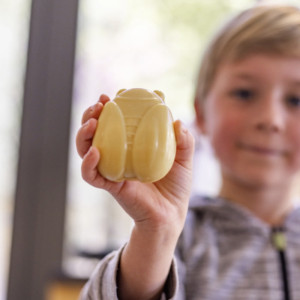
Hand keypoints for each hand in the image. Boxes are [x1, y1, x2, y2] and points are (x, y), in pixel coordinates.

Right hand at [76, 94, 194, 233]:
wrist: (171, 213)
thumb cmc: (176, 186)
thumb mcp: (184, 159)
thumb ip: (185, 141)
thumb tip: (178, 122)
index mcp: (131, 146)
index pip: (114, 124)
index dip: (108, 110)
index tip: (111, 96)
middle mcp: (118, 156)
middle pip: (94, 134)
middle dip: (89, 117)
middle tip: (97, 106)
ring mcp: (112, 170)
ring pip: (86, 151)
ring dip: (83, 135)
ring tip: (90, 123)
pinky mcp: (110, 186)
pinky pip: (92, 175)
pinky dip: (89, 163)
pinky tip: (95, 151)